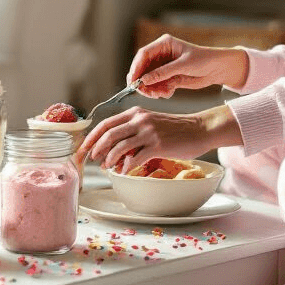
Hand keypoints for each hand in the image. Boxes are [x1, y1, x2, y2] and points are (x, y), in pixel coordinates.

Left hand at [75, 105, 242, 172]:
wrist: (200, 129)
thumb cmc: (175, 130)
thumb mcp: (150, 123)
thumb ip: (133, 132)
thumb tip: (113, 151)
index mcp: (135, 113)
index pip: (106, 123)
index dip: (92, 136)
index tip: (84, 147)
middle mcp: (140, 119)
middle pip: (108, 134)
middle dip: (96, 149)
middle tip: (91, 159)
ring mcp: (148, 131)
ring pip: (119, 147)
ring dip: (109, 159)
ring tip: (106, 167)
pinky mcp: (158, 145)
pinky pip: (135, 158)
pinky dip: (126, 167)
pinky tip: (124, 172)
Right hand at [129, 36, 248, 98]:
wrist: (219, 69)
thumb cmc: (204, 60)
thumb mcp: (183, 65)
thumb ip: (163, 73)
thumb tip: (143, 80)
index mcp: (164, 45)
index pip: (143, 54)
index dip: (136, 67)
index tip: (133, 80)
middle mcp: (161, 55)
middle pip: (142, 68)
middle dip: (142, 81)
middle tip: (144, 92)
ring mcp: (164, 67)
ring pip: (148, 79)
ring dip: (151, 89)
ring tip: (160, 94)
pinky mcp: (168, 77)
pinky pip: (157, 86)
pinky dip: (160, 91)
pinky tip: (168, 93)